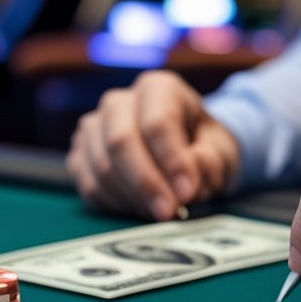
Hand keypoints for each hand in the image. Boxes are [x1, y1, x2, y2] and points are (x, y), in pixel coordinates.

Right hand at [66, 71, 241, 219]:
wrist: (183, 150)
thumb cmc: (202, 146)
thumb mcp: (221, 150)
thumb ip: (210, 161)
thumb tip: (188, 181)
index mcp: (157, 88)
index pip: (157, 122)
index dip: (171, 160)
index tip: (187, 192)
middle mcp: (118, 102)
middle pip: (120, 141)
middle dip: (145, 182)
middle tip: (168, 212)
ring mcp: (93, 127)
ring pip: (102, 167)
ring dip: (132, 198)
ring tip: (161, 213)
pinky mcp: (80, 156)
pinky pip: (90, 186)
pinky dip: (116, 205)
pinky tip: (140, 210)